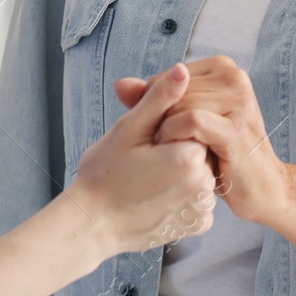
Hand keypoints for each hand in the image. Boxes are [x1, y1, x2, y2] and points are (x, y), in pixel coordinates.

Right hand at [68, 63, 217, 255]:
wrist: (91, 226)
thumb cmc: (103, 176)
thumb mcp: (129, 130)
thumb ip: (160, 98)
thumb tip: (183, 69)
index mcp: (189, 157)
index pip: (193, 125)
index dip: (167, 130)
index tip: (144, 145)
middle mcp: (203, 185)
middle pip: (200, 148)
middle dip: (177, 149)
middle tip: (144, 163)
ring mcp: (203, 209)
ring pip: (201, 172)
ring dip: (182, 172)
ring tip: (149, 181)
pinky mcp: (198, 225)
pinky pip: (199, 198)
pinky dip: (184, 195)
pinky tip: (158, 196)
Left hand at [114, 57, 291, 227]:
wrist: (263, 189)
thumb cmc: (222, 156)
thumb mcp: (186, 123)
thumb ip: (153, 102)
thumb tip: (120, 84)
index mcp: (223, 68)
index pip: (169, 76)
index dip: (155, 102)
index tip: (158, 128)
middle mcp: (235, 78)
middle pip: (174, 89)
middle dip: (160, 117)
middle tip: (162, 144)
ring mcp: (239, 101)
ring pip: (179, 103)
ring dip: (165, 129)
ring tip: (168, 151)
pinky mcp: (236, 127)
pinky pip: (191, 121)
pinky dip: (175, 136)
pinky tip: (175, 154)